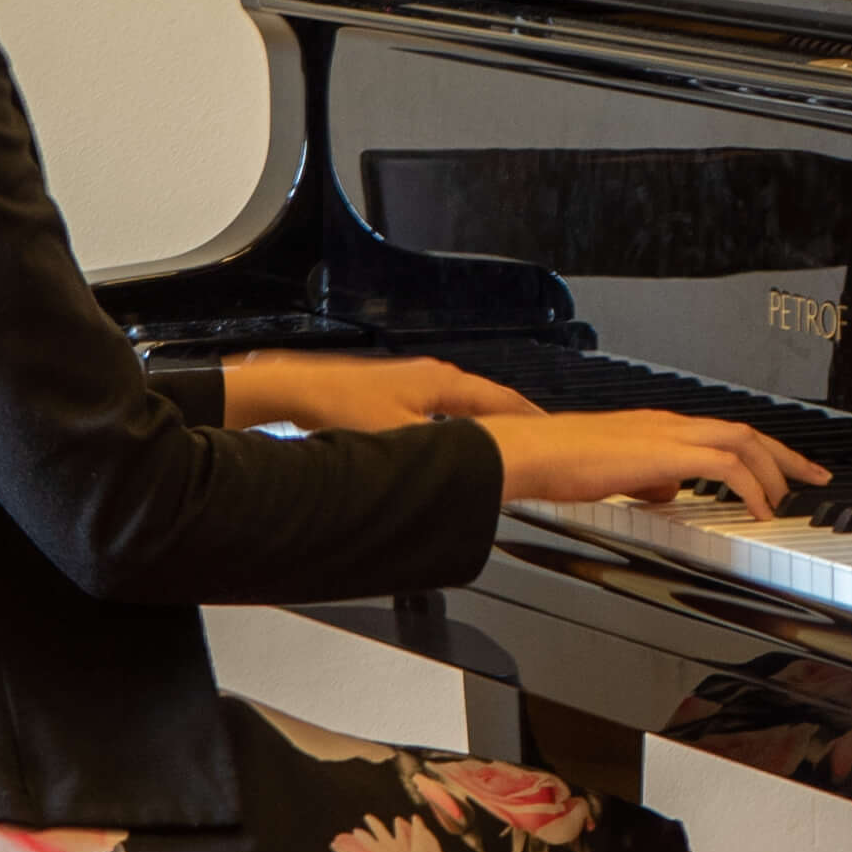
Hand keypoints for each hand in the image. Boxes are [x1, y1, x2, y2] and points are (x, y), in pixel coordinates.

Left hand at [222, 348, 526, 438]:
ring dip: (483, 419)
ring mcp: (412, 381)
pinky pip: (441, 407)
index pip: (503, 399)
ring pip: (462, 402)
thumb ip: (443, 456)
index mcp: (444, 382)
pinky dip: (457, 421)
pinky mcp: (393, 392)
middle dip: (512, 417)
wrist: (299, 390)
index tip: (551, 429)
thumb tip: (472, 476)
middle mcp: (432, 376)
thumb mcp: (402, 440)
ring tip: (500, 439)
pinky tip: (449, 439)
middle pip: (485, 398)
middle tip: (536, 435)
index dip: (530, 416)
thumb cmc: (342, 405)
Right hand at [483, 408, 829, 516]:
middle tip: (816, 478)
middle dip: (787, 457)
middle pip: (748, 431)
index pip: (725, 432)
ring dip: (774, 470)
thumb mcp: (616, 474)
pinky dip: (750, 486)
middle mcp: (672, 423)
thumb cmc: (562, 464)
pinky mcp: (665, 451)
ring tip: (787, 499)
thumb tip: (671, 493)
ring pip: (743, 441)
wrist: (534, 451)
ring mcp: (670, 433)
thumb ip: (648, 480)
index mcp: (662, 426)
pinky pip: (725, 466)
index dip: (763, 451)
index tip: (786, 471)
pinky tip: (758, 510)